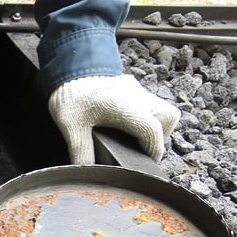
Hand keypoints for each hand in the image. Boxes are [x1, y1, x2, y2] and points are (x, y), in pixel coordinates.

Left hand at [48, 75, 180, 163]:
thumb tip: (86, 173)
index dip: (153, 152)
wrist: (68, 63)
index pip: (153, 133)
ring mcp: (137, 90)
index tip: (145, 164)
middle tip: (140, 150)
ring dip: (155, 125)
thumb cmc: (71, 94)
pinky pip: (149, 102)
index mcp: (129, 108)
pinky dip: (145, 115)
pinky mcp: (131, 86)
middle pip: (168, 118)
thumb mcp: (72, 127)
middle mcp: (139, 97)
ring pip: (162, 108)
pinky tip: (124, 125)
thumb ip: (81, 151)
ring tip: (133, 139)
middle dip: (159, 137)